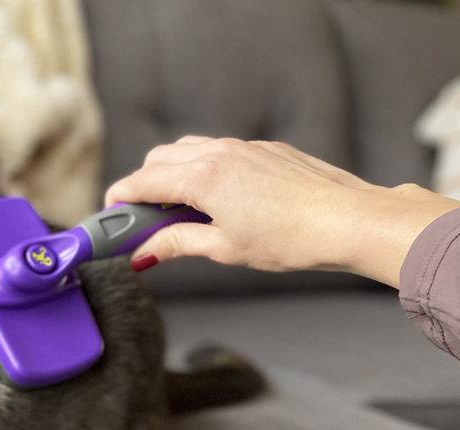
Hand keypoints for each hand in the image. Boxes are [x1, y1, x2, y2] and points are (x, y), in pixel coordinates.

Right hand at [104, 137, 459, 286]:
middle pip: (158, 161)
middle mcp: (218, 153)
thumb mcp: (223, 248)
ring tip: (182, 213)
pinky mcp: (267, 150)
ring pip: (188, 151)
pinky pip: (220, 152)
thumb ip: (175, 244)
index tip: (110, 219)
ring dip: (173, 176)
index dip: (118, 201)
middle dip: (143, 188)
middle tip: (144, 223)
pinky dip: (204, 171)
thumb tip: (143, 252)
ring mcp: (244, 147)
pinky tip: (219, 202)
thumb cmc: (291, 238)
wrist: (349, 220)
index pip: (140, 182)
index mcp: (201, 176)